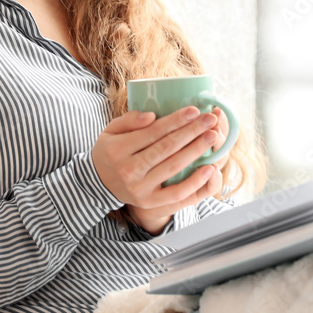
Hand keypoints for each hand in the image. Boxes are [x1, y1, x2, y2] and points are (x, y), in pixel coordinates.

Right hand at [92, 107, 224, 233]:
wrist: (99, 183)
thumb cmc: (110, 151)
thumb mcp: (111, 130)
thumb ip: (129, 120)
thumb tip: (152, 116)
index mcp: (118, 149)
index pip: (153, 133)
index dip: (176, 120)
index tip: (195, 110)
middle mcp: (129, 170)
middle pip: (166, 148)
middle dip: (192, 132)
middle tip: (211, 119)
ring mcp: (140, 189)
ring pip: (174, 168)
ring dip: (196, 151)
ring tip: (213, 137)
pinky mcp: (150, 202)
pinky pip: (177, 194)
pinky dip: (195, 182)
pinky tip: (210, 168)